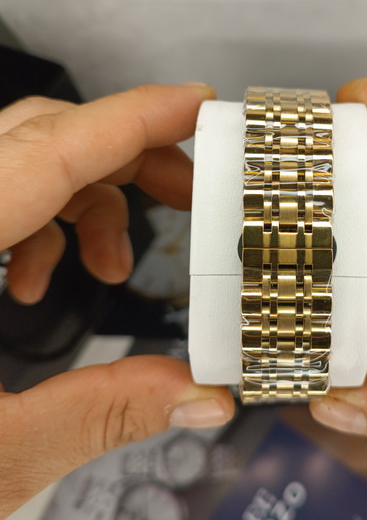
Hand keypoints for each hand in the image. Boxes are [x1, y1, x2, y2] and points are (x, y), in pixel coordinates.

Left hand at [0, 84, 234, 519]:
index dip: (130, 120)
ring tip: (113, 266)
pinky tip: (38, 282)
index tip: (194, 103)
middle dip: (125, 160)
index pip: (43, 153)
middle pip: (35, 137)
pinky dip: (36, 224)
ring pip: (16, 159)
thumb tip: (196, 395)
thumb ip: (101, 416)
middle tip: (188, 192)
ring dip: (82, 200)